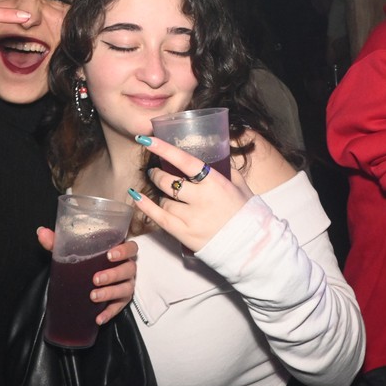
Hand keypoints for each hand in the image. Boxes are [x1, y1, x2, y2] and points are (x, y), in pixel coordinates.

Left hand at [35, 228, 137, 323]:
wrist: (88, 280)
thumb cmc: (86, 261)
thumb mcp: (72, 250)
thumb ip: (57, 242)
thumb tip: (41, 232)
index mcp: (119, 252)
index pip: (131, 248)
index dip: (124, 251)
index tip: (109, 254)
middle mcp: (126, 267)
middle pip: (128, 269)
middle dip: (113, 274)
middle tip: (95, 279)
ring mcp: (126, 284)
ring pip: (125, 288)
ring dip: (110, 293)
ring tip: (94, 296)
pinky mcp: (121, 300)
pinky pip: (119, 307)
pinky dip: (109, 313)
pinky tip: (98, 317)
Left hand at [132, 135, 252, 251]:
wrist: (249, 245)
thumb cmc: (245, 213)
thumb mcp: (240, 185)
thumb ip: (225, 169)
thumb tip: (215, 154)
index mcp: (215, 183)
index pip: (185, 161)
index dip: (164, 149)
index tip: (147, 139)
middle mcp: (201, 199)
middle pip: (168, 181)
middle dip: (158, 173)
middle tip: (156, 170)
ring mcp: (191, 217)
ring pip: (164, 199)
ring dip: (160, 193)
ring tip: (163, 191)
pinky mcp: (183, 234)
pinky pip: (158, 217)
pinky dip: (144, 205)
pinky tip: (136, 196)